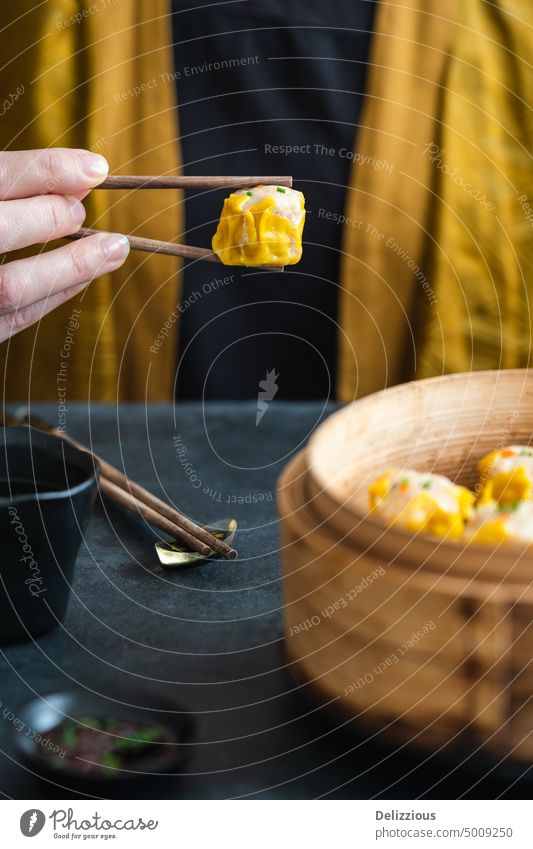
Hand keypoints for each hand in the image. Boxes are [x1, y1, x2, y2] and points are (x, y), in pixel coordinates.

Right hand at [0, 148, 129, 341]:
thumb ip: (15, 185)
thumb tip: (84, 177)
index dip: (47, 170)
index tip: (96, 169)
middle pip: (1, 229)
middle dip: (49, 217)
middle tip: (79, 211)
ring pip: (12, 287)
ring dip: (69, 266)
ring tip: (111, 249)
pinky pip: (14, 320)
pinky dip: (53, 296)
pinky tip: (83, 277)